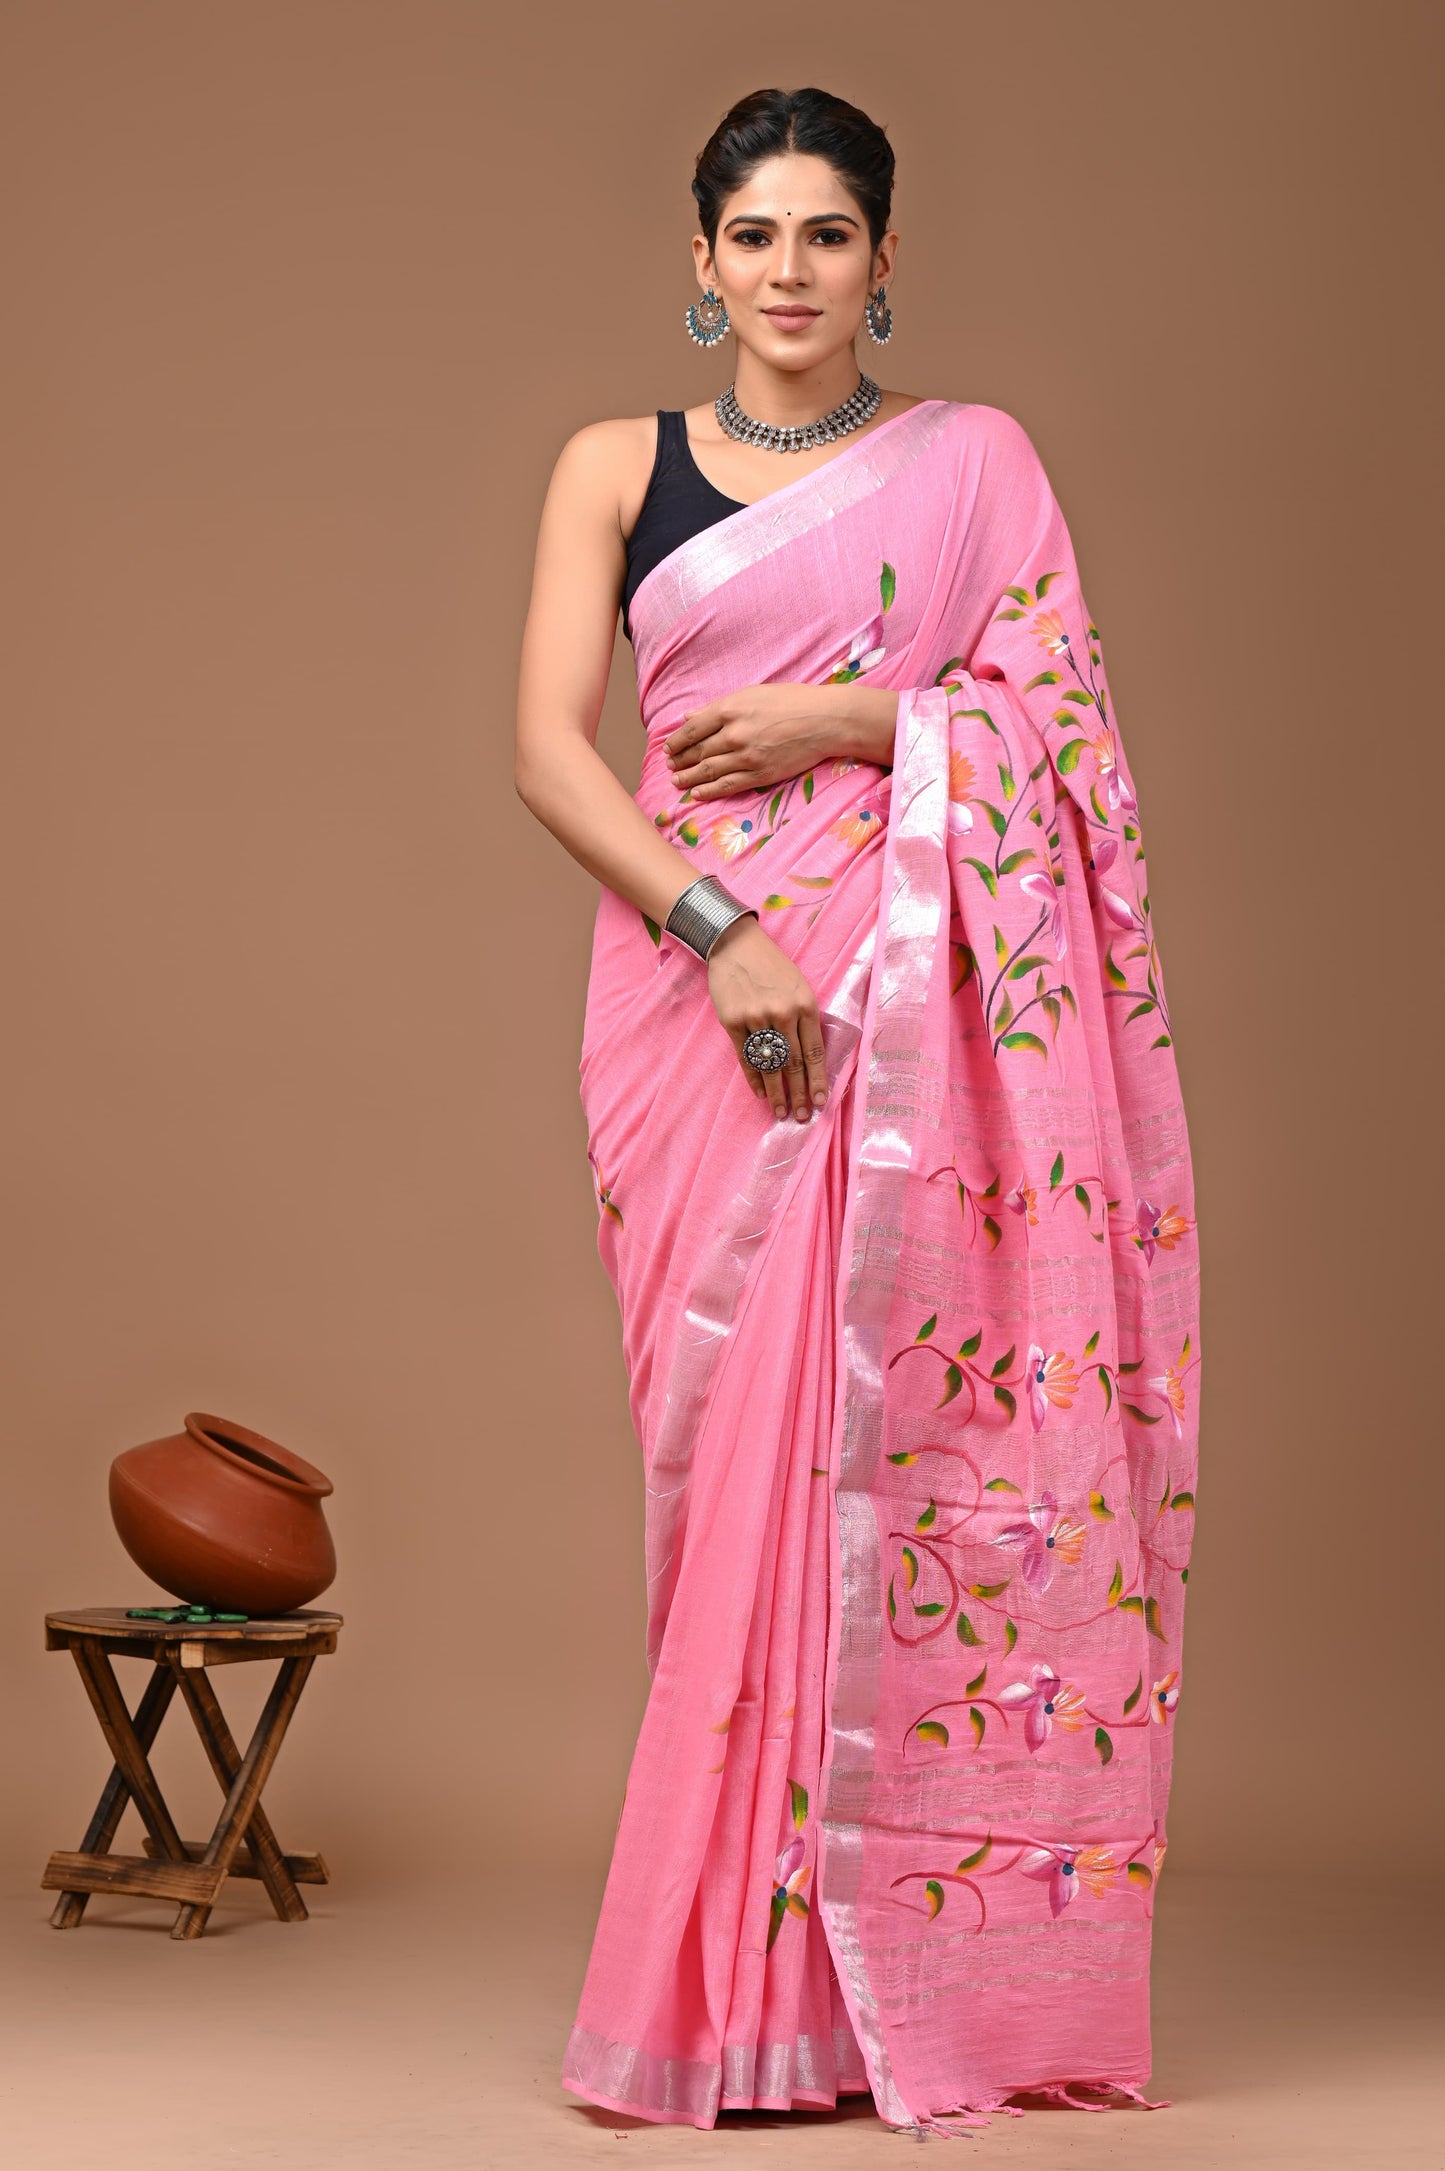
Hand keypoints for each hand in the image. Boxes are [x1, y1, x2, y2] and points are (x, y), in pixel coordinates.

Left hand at [665, 681, 897, 797]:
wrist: (825, 720)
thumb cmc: (792, 701)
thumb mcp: (753, 694)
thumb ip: (719, 707)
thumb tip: (689, 717)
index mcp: (730, 709)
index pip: (692, 729)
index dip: (677, 741)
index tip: (669, 748)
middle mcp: (734, 733)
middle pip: (698, 751)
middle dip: (680, 761)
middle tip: (670, 767)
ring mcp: (746, 756)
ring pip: (708, 770)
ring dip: (688, 778)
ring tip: (677, 782)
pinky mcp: (760, 774)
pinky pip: (727, 785)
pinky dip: (708, 790)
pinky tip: (696, 793)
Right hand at [705, 914, 828, 1122]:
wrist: (736, 945)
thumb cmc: (772, 967)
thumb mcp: (799, 986)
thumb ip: (805, 1019)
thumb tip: (809, 1059)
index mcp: (804, 1004)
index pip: (813, 1052)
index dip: (817, 1081)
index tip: (820, 1103)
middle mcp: (782, 1013)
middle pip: (793, 1063)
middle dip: (799, 1094)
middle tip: (801, 1116)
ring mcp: (755, 1017)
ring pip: (769, 1064)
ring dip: (776, 1092)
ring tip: (781, 1112)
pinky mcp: (732, 1021)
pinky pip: (746, 1057)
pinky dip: (753, 1078)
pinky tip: (760, 1093)